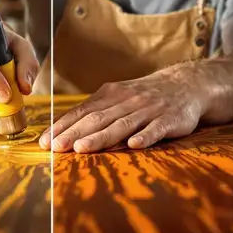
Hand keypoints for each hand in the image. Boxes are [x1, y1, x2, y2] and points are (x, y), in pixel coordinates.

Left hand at [39, 72, 206, 152]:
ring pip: (122, 124)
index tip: (45, 142)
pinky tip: (133, 145)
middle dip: (74, 133)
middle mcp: (127, 100)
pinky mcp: (170, 119)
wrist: (187, 84)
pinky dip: (145, 136)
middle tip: (56, 148)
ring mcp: (149, 109)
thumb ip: (97, 112)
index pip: (82, 112)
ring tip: (82, 148)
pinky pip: (156, 128)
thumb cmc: (145, 96)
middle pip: (97, 119)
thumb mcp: (119, 97)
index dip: (63, 126)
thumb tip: (65, 130)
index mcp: (111, 95)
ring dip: (101, 137)